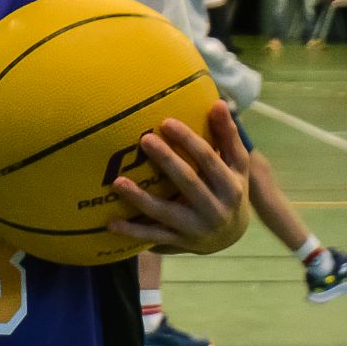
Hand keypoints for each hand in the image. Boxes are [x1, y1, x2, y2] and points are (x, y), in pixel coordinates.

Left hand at [107, 101, 250, 254]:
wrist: (232, 236)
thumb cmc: (229, 189)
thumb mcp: (235, 165)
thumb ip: (227, 136)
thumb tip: (218, 103)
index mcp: (230, 184)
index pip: (208, 158)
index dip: (188, 140)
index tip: (166, 122)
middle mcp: (216, 208)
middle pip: (188, 182)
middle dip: (166, 160)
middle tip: (144, 140)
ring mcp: (197, 228)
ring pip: (166, 212)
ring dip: (140, 198)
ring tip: (117, 182)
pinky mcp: (181, 241)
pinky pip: (154, 236)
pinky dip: (133, 232)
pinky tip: (111, 224)